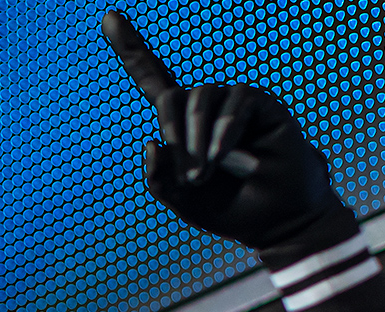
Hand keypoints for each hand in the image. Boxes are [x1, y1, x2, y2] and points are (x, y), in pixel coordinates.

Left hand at [102, 12, 340, 248]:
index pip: (152, 79)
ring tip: (206, 173)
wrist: (275, 218)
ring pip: (200, 99)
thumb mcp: (182, 199)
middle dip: (173, 137)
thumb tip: (151, 142)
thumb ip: (160, 176)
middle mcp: (206, 106)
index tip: (110, 17)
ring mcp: (233, 102)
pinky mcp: (262, 104)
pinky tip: (222, 155)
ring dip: (197, 141)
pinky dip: (224, 131)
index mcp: (181, 125)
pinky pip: (237, 101)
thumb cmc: (229, 207)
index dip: (131, 49)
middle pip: (171, 97)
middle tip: (190, 177)